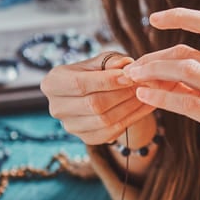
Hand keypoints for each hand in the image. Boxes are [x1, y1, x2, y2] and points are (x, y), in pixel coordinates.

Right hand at [40, 52, 155, 144]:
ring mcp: (70, 126)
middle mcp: (56, 108)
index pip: (80, 84)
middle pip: (93, 104)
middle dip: (121, 94)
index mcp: (52, 83)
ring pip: (103, 120)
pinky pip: (110, 133)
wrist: (94, 93)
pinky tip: (144, 107)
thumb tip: (126, 65)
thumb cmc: (95, 72)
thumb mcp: (100, 61)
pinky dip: (131, 119)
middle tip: (143, 85)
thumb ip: (111, 61)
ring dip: (129, 107)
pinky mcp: (85, 138)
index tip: (130, 76)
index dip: (106, 81)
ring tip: (146, 94)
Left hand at [122, 8, 199, 199]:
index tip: (153, 18)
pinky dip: (160, 97)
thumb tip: (163, 64)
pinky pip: (187, 103)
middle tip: (132, 69)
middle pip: (188, 53)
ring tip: (133, 79)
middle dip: (153, 58)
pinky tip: (143, 96)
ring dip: (153, 73)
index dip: (181, 16)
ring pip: (186, 72)